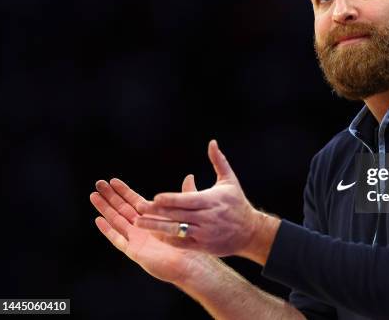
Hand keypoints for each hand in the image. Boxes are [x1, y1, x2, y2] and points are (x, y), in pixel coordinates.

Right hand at [90, 175, 212, 284]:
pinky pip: (118, 239)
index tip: (112, 180)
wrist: (189, 263)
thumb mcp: (185, 214)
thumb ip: (182, 196)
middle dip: (110, 196)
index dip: (123, 190)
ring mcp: (136, 238)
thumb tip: (189, 176)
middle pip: (122, 208)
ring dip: (105, 209)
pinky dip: (108, 230)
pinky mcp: (134, 250)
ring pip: (116, 220)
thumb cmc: (188, 241)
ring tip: (93, 196)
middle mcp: (142, 227)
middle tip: (98, 183)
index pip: (134, 200)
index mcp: (152, 217)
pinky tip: (98, 220)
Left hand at [134, 140, 279, 262]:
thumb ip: (218, 161)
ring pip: (177, 230)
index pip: (188, 200)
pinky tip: (153, 234)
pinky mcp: (203, 246)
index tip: (155, 198)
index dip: (171, 199)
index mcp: (212, 200)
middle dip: (156, 212)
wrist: (250, 232)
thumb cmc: (237, 203)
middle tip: (138, 208)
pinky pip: (182, 243)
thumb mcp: (229, 181)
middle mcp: (207, 217)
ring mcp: (204, 233)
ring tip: (139, 223)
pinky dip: (167, 239)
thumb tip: (212, 142)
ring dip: (156, 227)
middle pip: (178, 215)